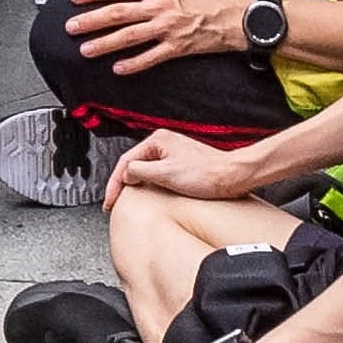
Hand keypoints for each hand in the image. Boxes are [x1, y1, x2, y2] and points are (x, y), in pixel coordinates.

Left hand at [64, 0, 255, 71]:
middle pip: (117, 13)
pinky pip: (150, 57)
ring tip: (85, 49)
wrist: (233, 16)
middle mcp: (158, 6)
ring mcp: (166, 27)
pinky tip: (118, 69)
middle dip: (91, 20)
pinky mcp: (176, 47)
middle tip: (71, 26)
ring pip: (129, 36)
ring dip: (105, 43)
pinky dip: (133, 63)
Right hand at [101, 127, 248, 200]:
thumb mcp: (166, 173)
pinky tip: (149, 195)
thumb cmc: (207, 174)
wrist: (233, 177)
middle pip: (134, 164)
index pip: (126, 161)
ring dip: (136, 185)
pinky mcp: (181, 164)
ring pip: (146, 170)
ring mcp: (173, 153)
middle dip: (122, 184)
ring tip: (128, 200)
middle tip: (114, 202)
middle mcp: (165, 144)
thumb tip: (127, 175)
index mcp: (158, 141)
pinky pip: (157, 174)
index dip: (114, 183)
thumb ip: (139, 171)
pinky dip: (149, 184)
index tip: (110, 200)